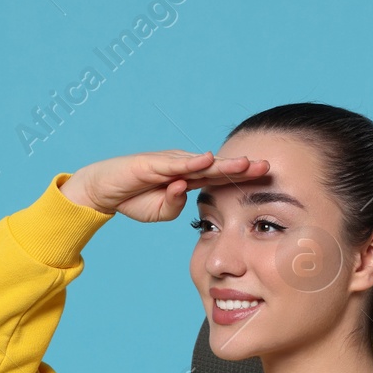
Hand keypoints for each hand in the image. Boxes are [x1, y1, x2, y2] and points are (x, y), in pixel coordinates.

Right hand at [60, 150, 269, 222]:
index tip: (268, 180)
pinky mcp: (151, 163)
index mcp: (189, 180)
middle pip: (218, 167)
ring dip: (224, 164)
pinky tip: (208, 160)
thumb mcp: (161, 212)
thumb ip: (175, 206)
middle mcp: (182, 167)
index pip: (221, 178)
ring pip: (201, 163)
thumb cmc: (133, 199)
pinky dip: (191, 162)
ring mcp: (168, 163)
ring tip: (247, 163)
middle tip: (269, 167)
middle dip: (243, 167)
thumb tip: (184, 194)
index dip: (243, 178)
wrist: (103, 192)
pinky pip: (173, 163)